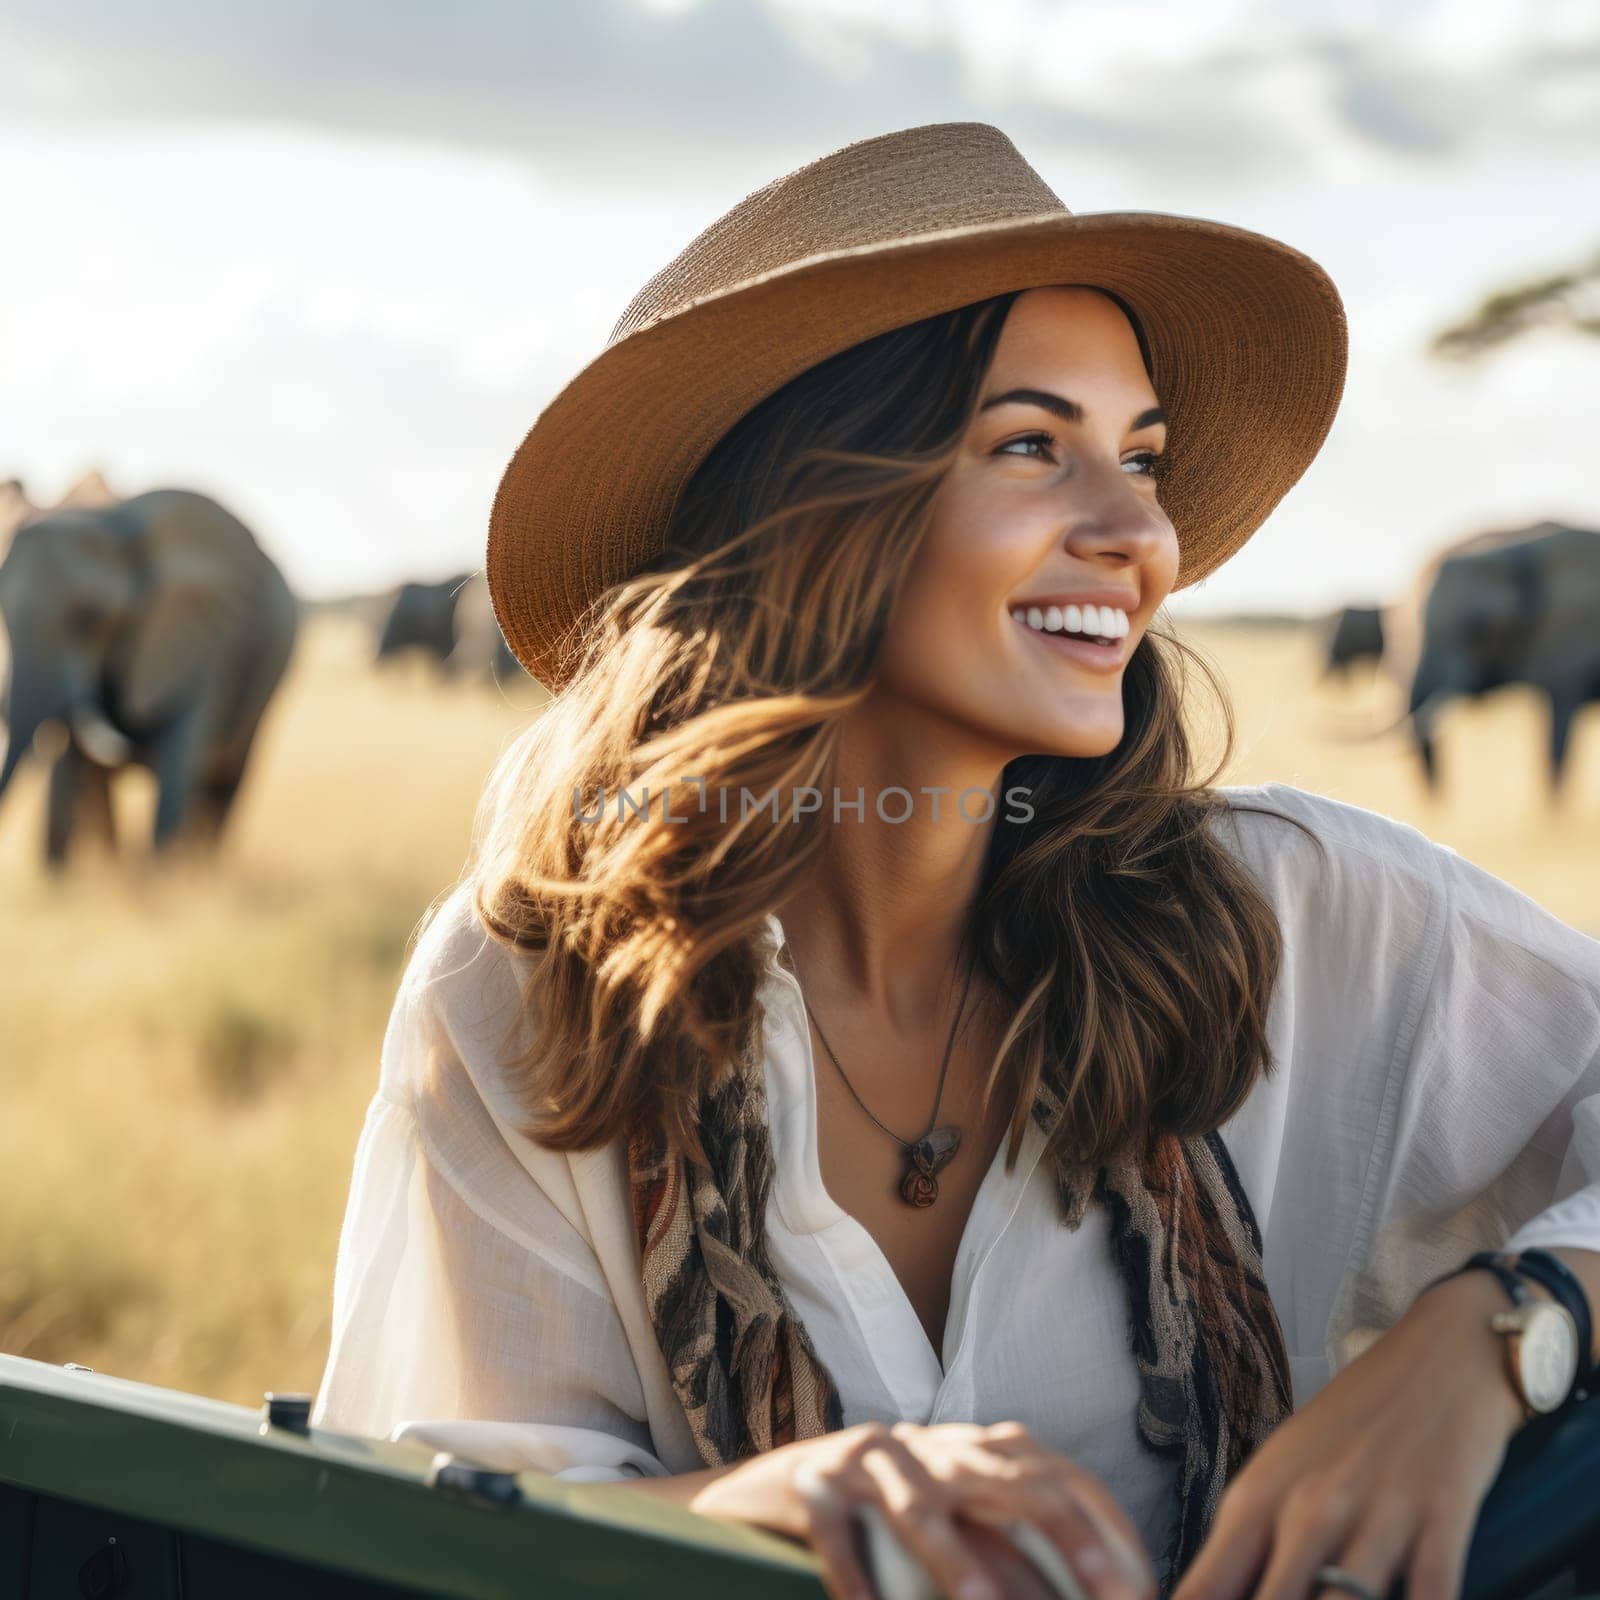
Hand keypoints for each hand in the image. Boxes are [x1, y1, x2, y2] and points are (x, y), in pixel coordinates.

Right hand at [689, 1418, 1158, 1599]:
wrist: (760, 1491)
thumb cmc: (871, 1523)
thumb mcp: (943, 1522)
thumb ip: (1001, 1547)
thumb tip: (1085, 1594)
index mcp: (963, 1452)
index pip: (1048, 1471)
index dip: (1097, 1523)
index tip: (1137, 1586)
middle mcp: (923, 1446)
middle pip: (1003, 1474)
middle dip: (1063, 1531)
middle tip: (1110, 1593)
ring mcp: (863, 1461)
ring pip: (919, 1505)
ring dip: (957, 1561)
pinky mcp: (808, 1486)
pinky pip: (835, 1534)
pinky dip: (854, 1576)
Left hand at [1170, 1271, 1529, 1599]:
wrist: (1440, 1354)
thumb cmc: (1352, 1422)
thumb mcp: (1284, 1470)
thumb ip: (1250, 1541)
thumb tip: (1212, 1596)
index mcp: (1260, 1496)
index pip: (1207, 1587)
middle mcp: (1310, 1509)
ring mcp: (1376, 1516)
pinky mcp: (1441, 1520)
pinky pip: (1431, 1597)